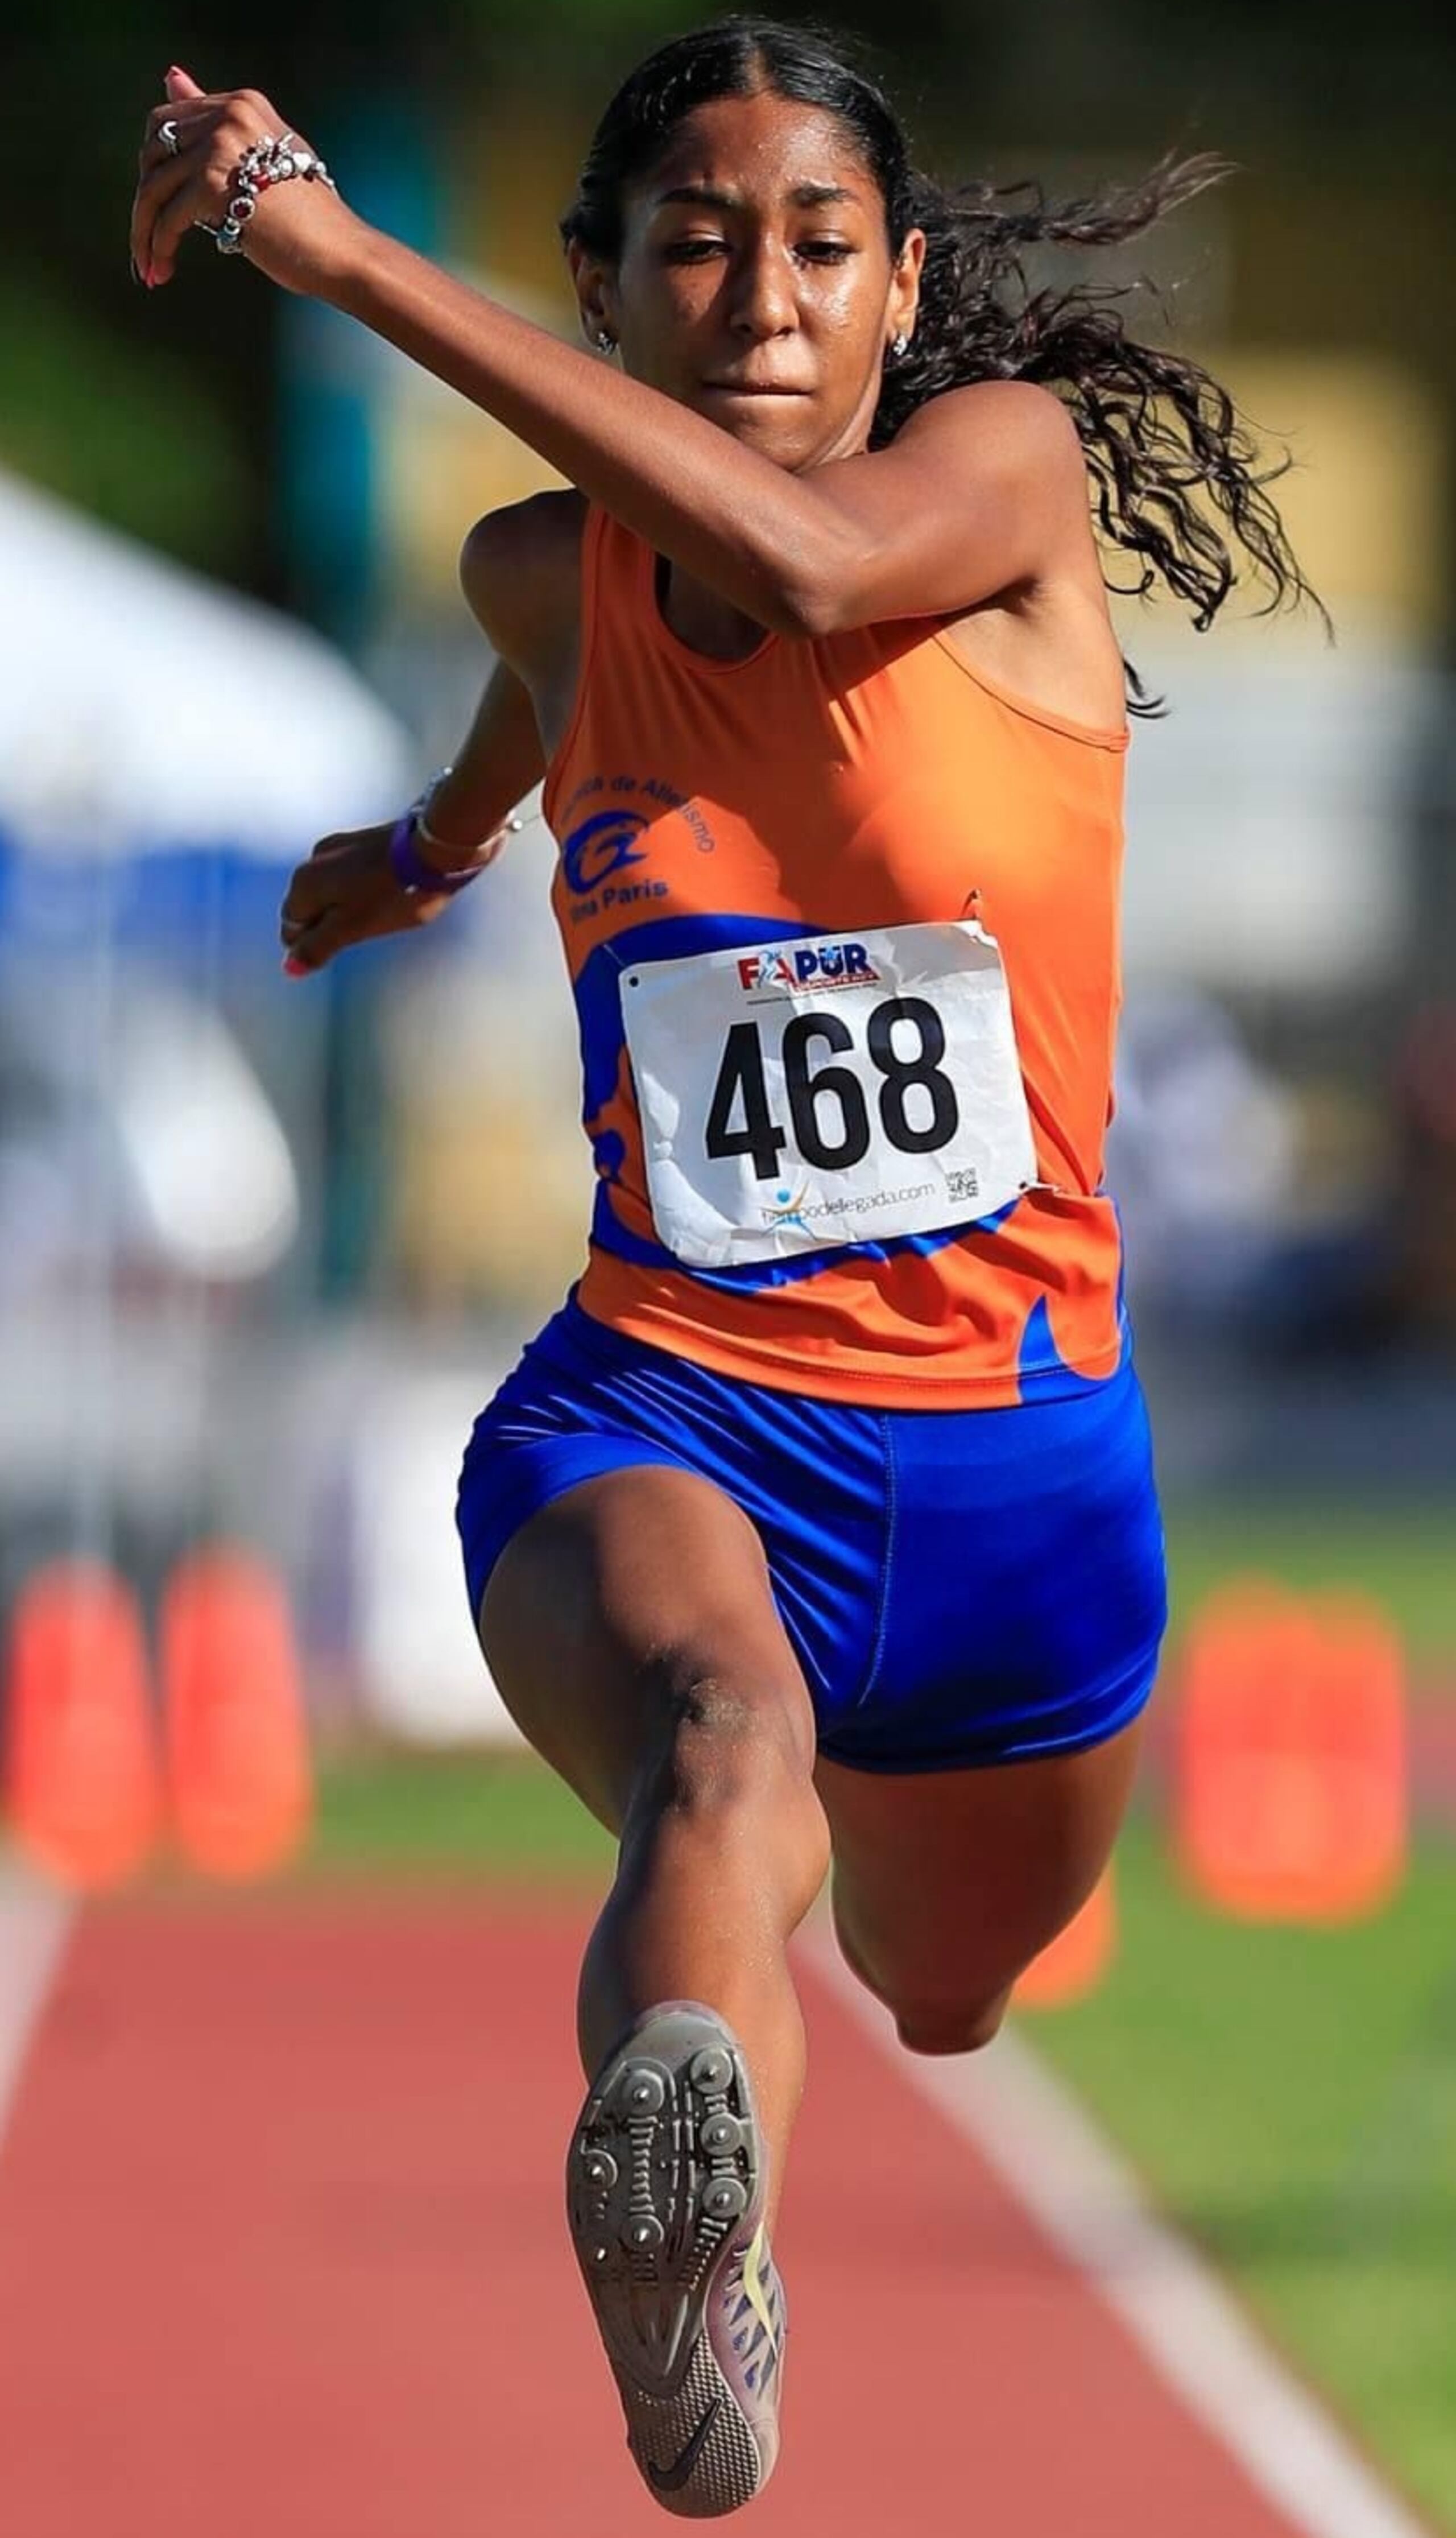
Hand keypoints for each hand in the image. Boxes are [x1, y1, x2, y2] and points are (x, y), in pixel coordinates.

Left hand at [132, 66, 364, 292]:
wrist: (341, 251)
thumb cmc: (310, 218)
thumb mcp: (262, 158)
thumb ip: (216, 124)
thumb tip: (170, 77)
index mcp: (241, 104)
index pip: (169, 121)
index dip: (155, 166)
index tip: (156, 206)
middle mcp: (228, 114)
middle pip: (154, 152)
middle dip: (145, 200)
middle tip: (146, 242)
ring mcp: (219, 145)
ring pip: (154, 189)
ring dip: (144, 233)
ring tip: (148, 267)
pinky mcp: (213, 183)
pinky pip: (168, 218)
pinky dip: (158, 248)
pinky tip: (161, 271)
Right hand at [279, 823, 457, 975]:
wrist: (432, 847)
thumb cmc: (392, 893)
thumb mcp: (353, 927)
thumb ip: (318, 947)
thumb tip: (290, 967)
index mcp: (304, 883)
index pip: (291, 927)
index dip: (313, 944)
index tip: (342, 947)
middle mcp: (312, 860)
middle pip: (308, 907)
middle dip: (328, 924)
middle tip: (364, 931)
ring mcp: (337, 846)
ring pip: (329, 890)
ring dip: (344, 907)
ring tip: (378, 913)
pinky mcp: (362, 839)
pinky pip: (349, 875)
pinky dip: (359, 890)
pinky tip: (383, 894)